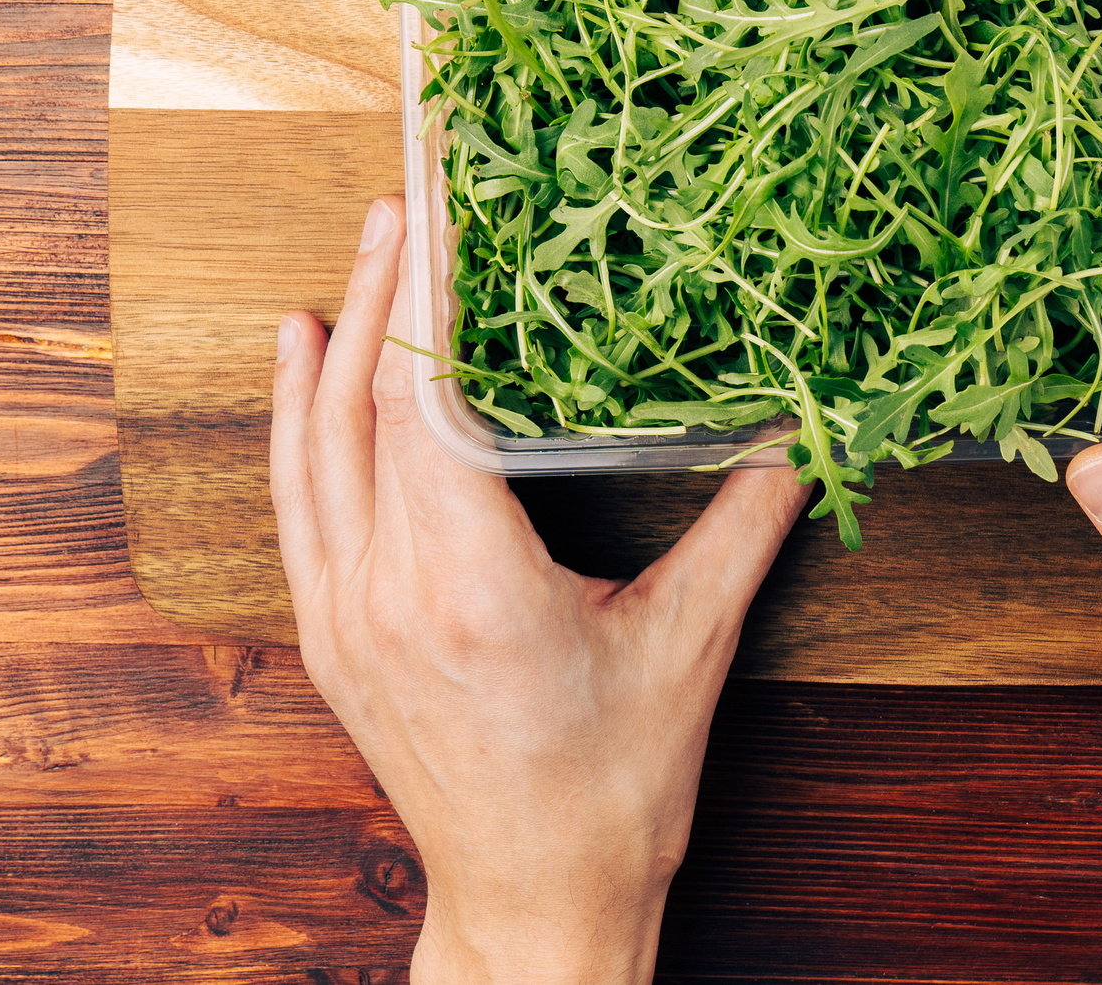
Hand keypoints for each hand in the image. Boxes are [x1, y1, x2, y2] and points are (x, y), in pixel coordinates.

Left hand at [272, 195, 806, 984]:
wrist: (533, 905)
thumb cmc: (610, 795)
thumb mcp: (688, 648)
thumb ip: (743, 529)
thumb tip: (807, 435)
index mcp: (470, 585)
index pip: (431, 401)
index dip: (433, 294)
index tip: (443, 204)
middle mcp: (386, 593)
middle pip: (364, 408)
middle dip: (388, 291)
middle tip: (409, 196)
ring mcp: (345, 618)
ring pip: (316, 450)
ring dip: (336, 344)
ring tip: (361, 250)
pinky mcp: (332, 639)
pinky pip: (298, 504)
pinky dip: (295, 421)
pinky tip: (303, 358)